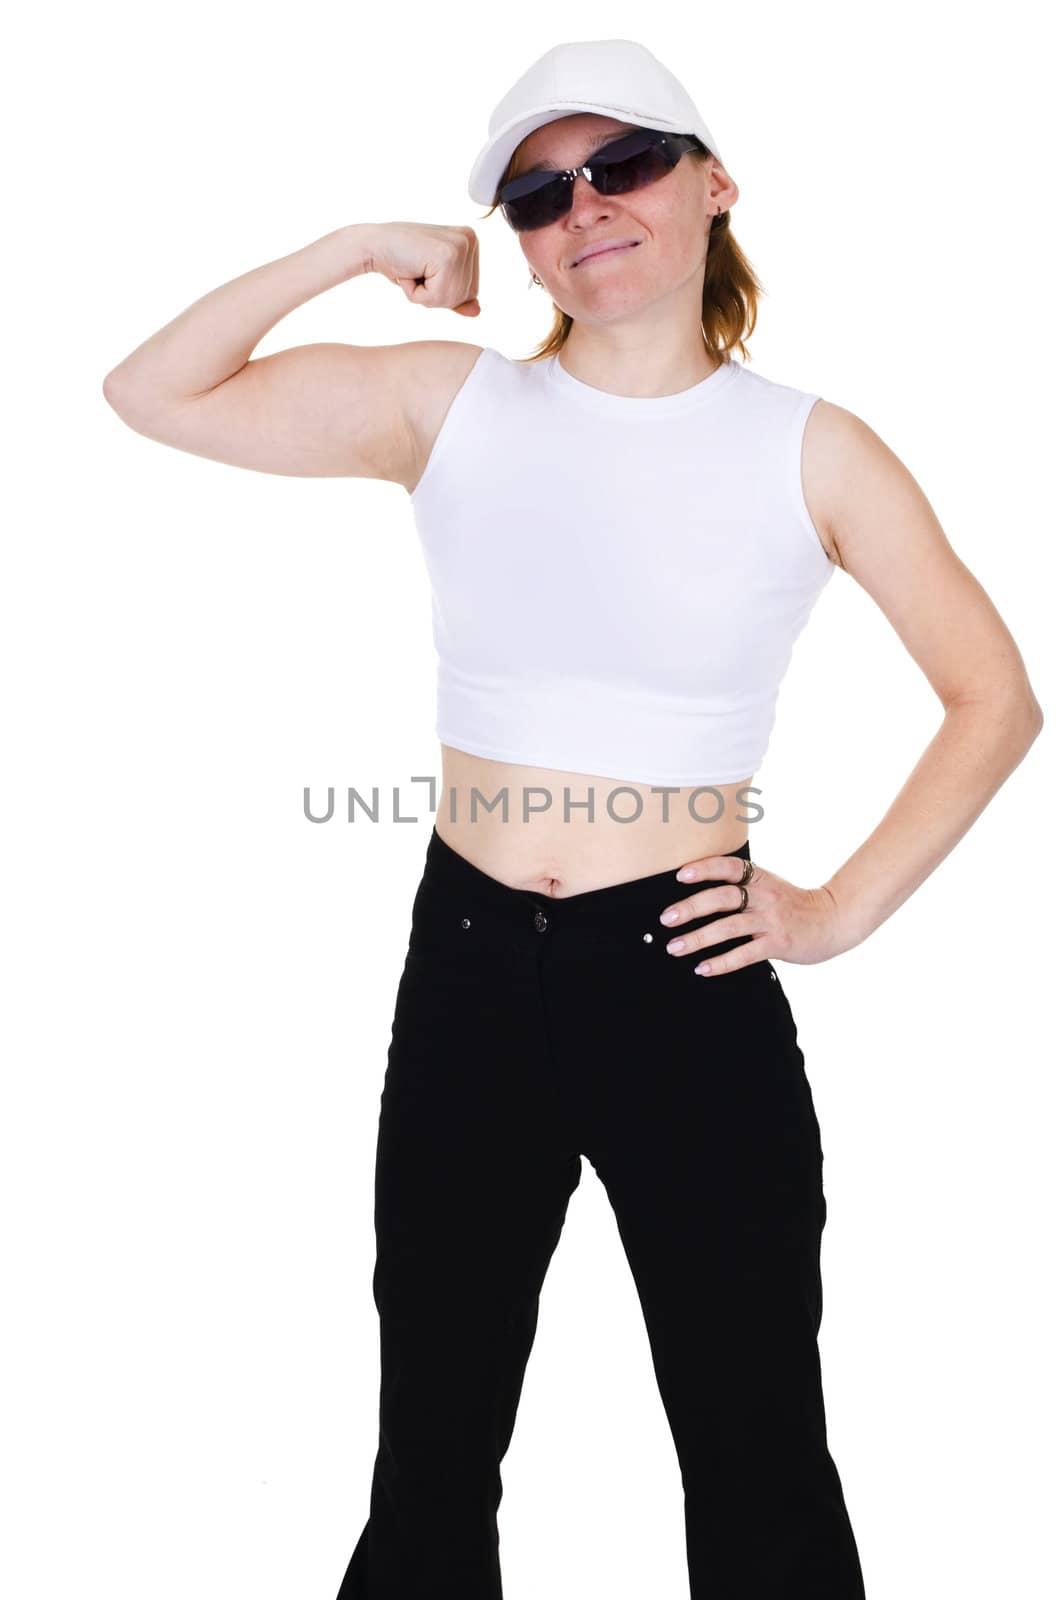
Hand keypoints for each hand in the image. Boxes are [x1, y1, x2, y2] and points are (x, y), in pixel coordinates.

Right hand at [369, 221, 480, 314]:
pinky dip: (417, 294)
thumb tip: (477, 312)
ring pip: (451, 299)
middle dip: (435, 294)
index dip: (443, 291)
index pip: (471, 291)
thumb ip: (456, 296)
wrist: (372, 245)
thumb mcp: (434, 280)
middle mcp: (470, 239)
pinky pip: (436, 298)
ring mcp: (460, 246)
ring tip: (414, 269)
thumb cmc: (401, 260)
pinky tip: (410, 270)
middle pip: (465, 296)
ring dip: (425, 294)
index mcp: (471, 241)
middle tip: (417, 269)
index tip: (425, 269)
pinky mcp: (446, 256)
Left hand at [657, 851, 853, 974]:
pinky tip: (702, 968)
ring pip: (729, 927)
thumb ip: (741, 887)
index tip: (680, 875)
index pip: (729, 867)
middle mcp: (764, 896)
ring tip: (675, 947)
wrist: (832, 920)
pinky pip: (745, 953)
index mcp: (760, 878)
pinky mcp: (778, 943)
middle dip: (691, 908)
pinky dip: (722, 962)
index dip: (704, 868)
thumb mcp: (769, 886)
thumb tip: (698, 896)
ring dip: (698, 938)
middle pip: (723, 897)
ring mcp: (771, 920)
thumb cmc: (792, 904)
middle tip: (666, 919)